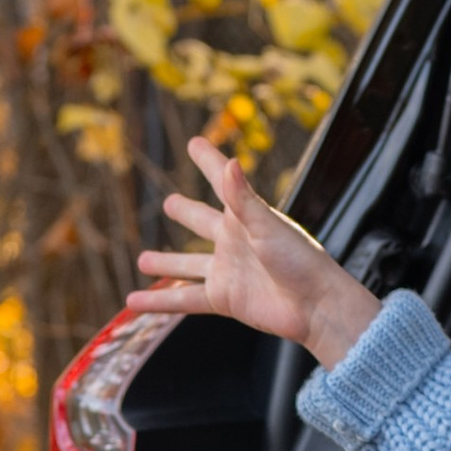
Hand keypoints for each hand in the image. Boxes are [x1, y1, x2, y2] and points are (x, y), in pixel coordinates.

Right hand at [126, 135, 381, 369]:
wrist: (316, 308)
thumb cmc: (301, 261)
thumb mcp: (269, 226)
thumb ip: (244, 199)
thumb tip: (229, 162)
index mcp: (246, 216)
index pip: (221, 181)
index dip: (207, 161)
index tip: (194, 143)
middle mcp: (233, 241)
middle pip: (201, 222)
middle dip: (186, 212)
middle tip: (170, 203)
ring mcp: (227, 271)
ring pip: (187, 265)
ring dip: (166, 262)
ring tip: (143, 259)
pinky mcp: (224, 299)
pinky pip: (185, 299)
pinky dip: (160, 302)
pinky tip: (135, 301)